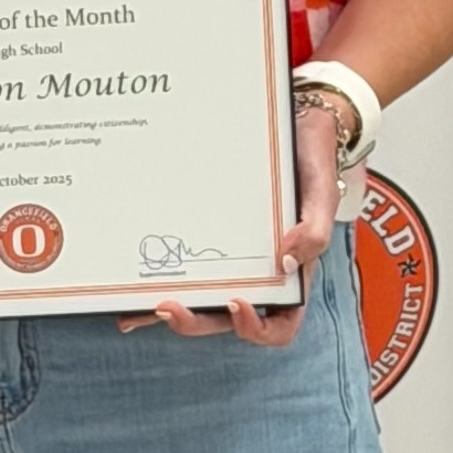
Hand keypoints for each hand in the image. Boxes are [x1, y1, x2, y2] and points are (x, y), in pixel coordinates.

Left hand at [124, 97, 342, 348]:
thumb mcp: (321, 193)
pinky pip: (180, 266)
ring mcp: (228, 258)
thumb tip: (284, 263)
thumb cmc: (312, 162)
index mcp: (290, 275)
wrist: (298, 123)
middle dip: (194, 321)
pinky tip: (131, 285)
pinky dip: (156, 280)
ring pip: (198, 300)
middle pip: (225, 320)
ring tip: (138, 308)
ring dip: (166, 310)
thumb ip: (313, 231)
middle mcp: (256, 274)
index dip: (257, 329)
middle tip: (168, 306)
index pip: (279, 327)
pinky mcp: (204, 237)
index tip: (236, 303)